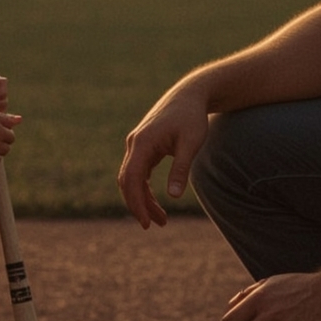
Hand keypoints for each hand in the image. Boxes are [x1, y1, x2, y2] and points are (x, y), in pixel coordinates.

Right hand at [117, 83, 209, 228]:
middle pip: (128, 181)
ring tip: (162, 220)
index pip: (131, 179)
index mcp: (143, 143)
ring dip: (143, 199)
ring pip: (133, 178)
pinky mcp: (144, 146)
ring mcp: (138, 144)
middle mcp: (135, 144)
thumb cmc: (192, 117)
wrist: (190, 95)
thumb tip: (173, 197)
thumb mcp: (191, 143)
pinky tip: (156, 202)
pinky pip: (139, 172)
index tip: (145, 222)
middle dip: (139, 205)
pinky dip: (145, 188)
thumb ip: (180, 169)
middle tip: (154, 226)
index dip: (136, 203)